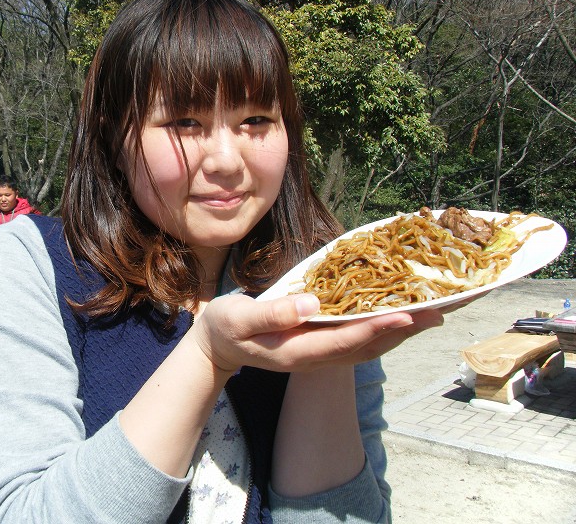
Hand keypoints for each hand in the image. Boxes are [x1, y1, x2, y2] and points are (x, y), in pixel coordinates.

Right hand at [189, 293, 442, 372]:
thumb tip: (311, 302)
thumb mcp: (238, 318)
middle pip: (368, 347)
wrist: (220, 347)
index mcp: (297, 352)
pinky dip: (386, 328)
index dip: (376, 328)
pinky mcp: (323, 345)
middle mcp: (316, 358)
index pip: (344, 341)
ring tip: (435, 313)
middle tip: (441, 311)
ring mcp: (321, 354)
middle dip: (404, 330)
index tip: (406, 314)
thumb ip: (272, 313)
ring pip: (370, 346)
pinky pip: (361, 339)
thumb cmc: (226, 328)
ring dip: (403, 331)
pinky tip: (403, 315)